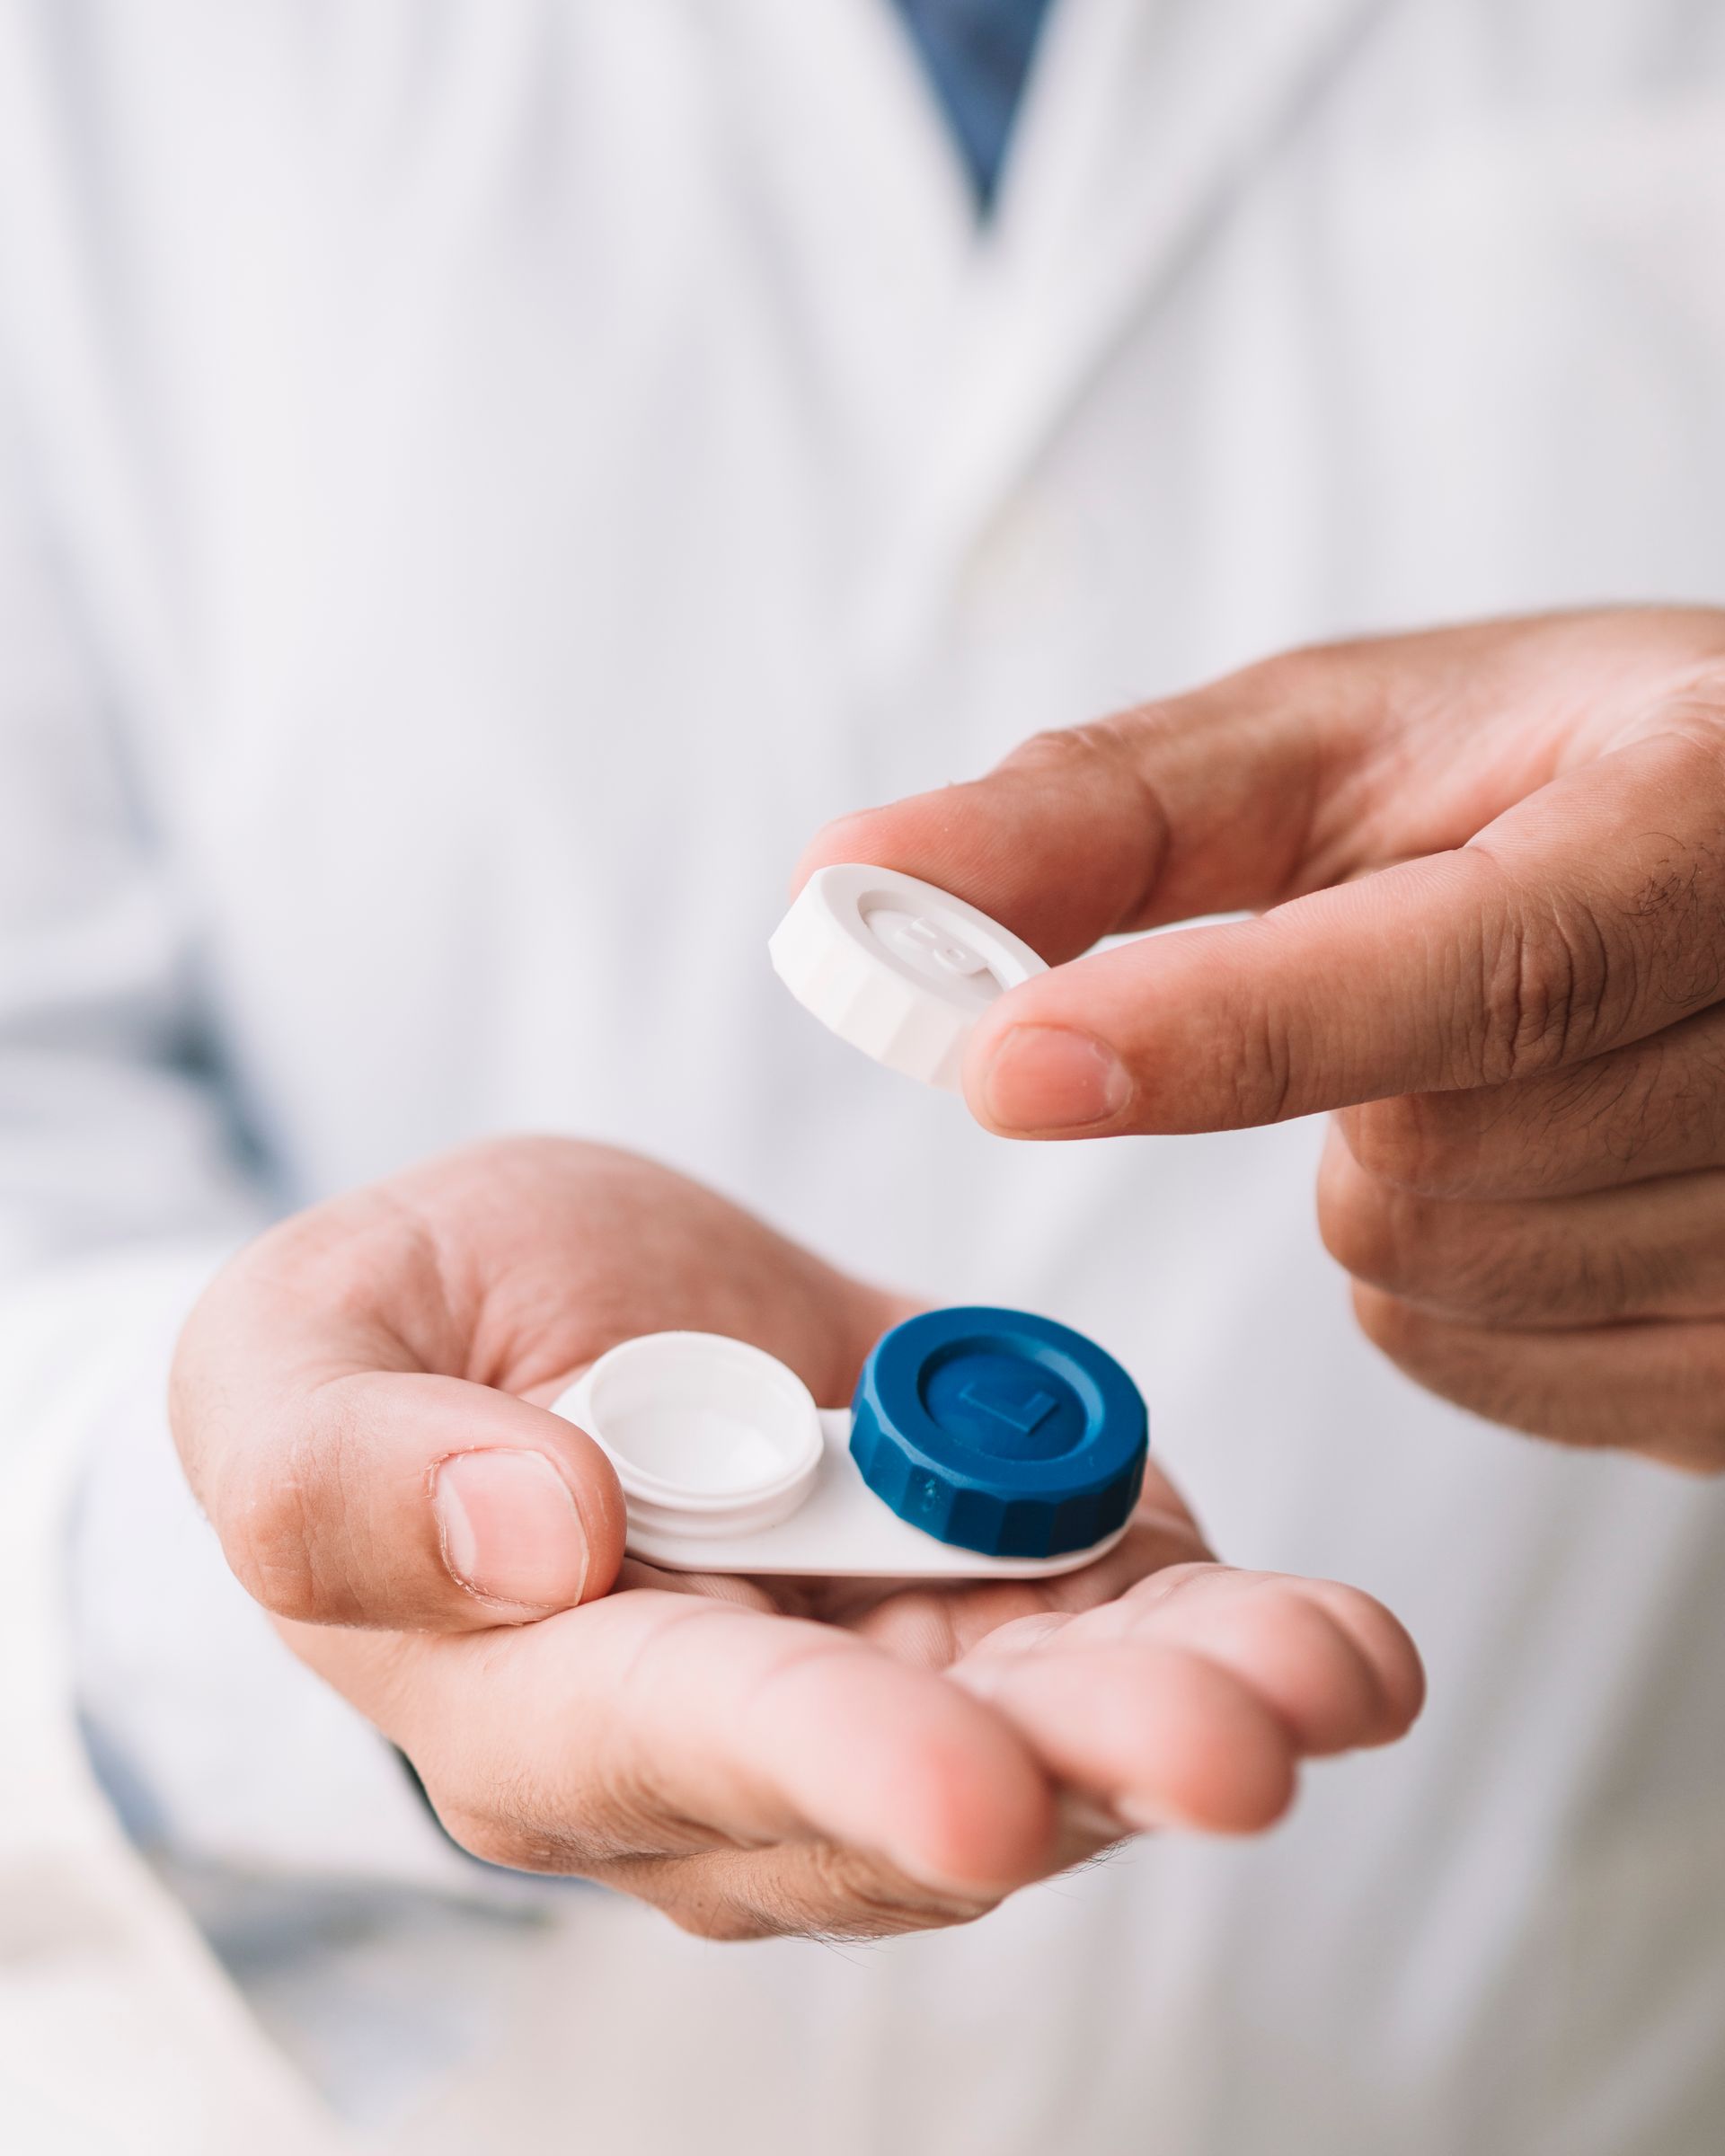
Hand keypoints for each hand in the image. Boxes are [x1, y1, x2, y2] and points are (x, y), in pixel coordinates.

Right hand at [172, 1137, 1419, 1938]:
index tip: (978, 1795)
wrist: (553, 1317)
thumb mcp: (299, 1355)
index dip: (838, 1770)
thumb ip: (347, 1464)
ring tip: (1330, 1672)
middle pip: (927, 1780)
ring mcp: (892, 1672)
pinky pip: (1118, 1633)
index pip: (696, 1746)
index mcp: (548, 1688)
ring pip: (1056, 1731)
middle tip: (1236, 1750)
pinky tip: (1329, 1640)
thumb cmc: (410, 1342)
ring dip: (1201, 1706)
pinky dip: (1227, 1632)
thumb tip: (532, 1534)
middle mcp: (744, 1738)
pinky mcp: (997, 1592)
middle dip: (1086, 1765)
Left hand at [800, 608, 1724, 1468]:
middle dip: (1333, 1091)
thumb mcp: (1336, 744)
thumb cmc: (1537, 778)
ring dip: (1391, 1187)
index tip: (1008, 1064)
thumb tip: (853, 873)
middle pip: (1437, 1161)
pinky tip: (1536, 1173)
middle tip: (1409, 970)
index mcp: (1719, 813)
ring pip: (1451, 1281)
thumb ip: (1101, 813)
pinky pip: (1501, 1374)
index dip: (1235, 1029)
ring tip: (1498, 1066)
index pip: (1490, 965)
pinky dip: (1452, 1288)